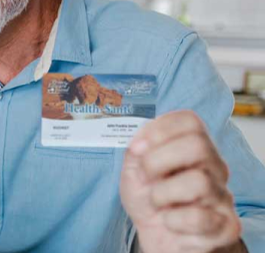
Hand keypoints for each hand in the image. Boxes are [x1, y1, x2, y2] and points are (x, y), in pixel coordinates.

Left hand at [120, 110, 244, 252]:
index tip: (138, 147)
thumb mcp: (133, 171)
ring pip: (198, 182)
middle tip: (146, 176)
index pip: (189, 120)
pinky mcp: (225, 225)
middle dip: (157, 160)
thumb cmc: (150, 201)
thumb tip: (141, 144)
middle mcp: (213, 167)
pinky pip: (199, 218)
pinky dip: (173, 221)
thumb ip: (135, 151)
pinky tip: (171, 222)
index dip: (158, 129)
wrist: (160, 238)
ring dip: (162, 194)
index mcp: (193, 148)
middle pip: (197, 144)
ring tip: (158, 203)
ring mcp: (221, 195)